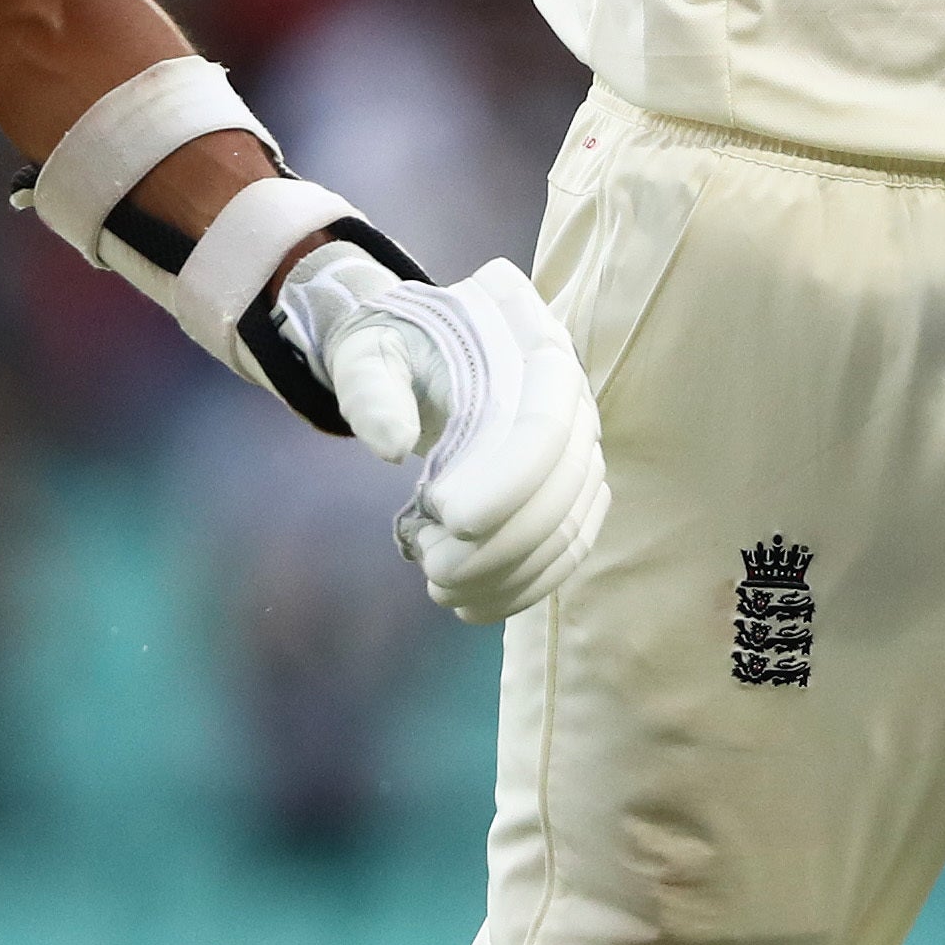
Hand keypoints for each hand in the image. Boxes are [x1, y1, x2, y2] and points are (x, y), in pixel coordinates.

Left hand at [281, 249, 612, 622]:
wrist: (421, 346)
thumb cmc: (395, 347)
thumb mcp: (366, 350)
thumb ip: (371, 389)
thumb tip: (393, 447)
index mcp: (529, 339)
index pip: (544, 420)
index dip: (507, 478)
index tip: (446, 515)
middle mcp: (570, 389)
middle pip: (565, 480)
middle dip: (502, 539)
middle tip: (431, 565)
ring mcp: (579, 440)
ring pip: (569, 521)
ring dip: (509, 570)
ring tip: (439, 588)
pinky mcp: (572, 485)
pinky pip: (568, 545)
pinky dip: (525, 585)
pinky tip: (472, 605)